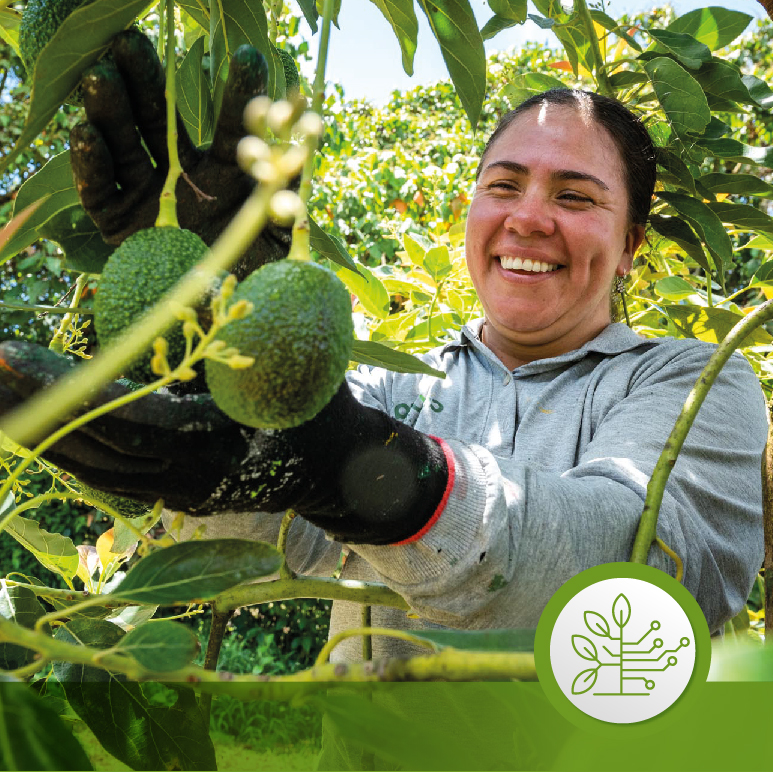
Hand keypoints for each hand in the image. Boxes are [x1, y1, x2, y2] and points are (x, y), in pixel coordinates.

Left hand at [0, 341, 448, 544]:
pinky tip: (35, 422)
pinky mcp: (173, 493)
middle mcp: (181, 481)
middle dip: (25, 408)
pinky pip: (106, 474)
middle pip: (87, 448)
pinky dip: (67, 446)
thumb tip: (194, 290)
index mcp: (209, 450)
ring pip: (89, 466)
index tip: (4, 352)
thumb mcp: (294, 373)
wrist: (343, 475)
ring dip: (37, 429)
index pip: (119, 418)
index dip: (61, 386)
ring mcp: (175, 493)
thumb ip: (244, 345)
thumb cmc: (324, 416)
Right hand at [70, 29, 290, 279]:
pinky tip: (84, 134)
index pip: (232, 128)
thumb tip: (301, 187)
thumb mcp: (281, 249)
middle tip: (134, 42)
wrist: (220, 327)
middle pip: (162, 121)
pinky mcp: (119, 224)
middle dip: (149, 83)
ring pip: (124, 145)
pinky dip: (90, 166)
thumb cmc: (257, 282)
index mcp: (228, 176)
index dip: (240, 96)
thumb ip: (289, 216)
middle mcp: (185, 177)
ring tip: (103, 76)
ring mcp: (147, 197)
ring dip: (111, 110)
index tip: (249, 56)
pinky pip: (99, 192)